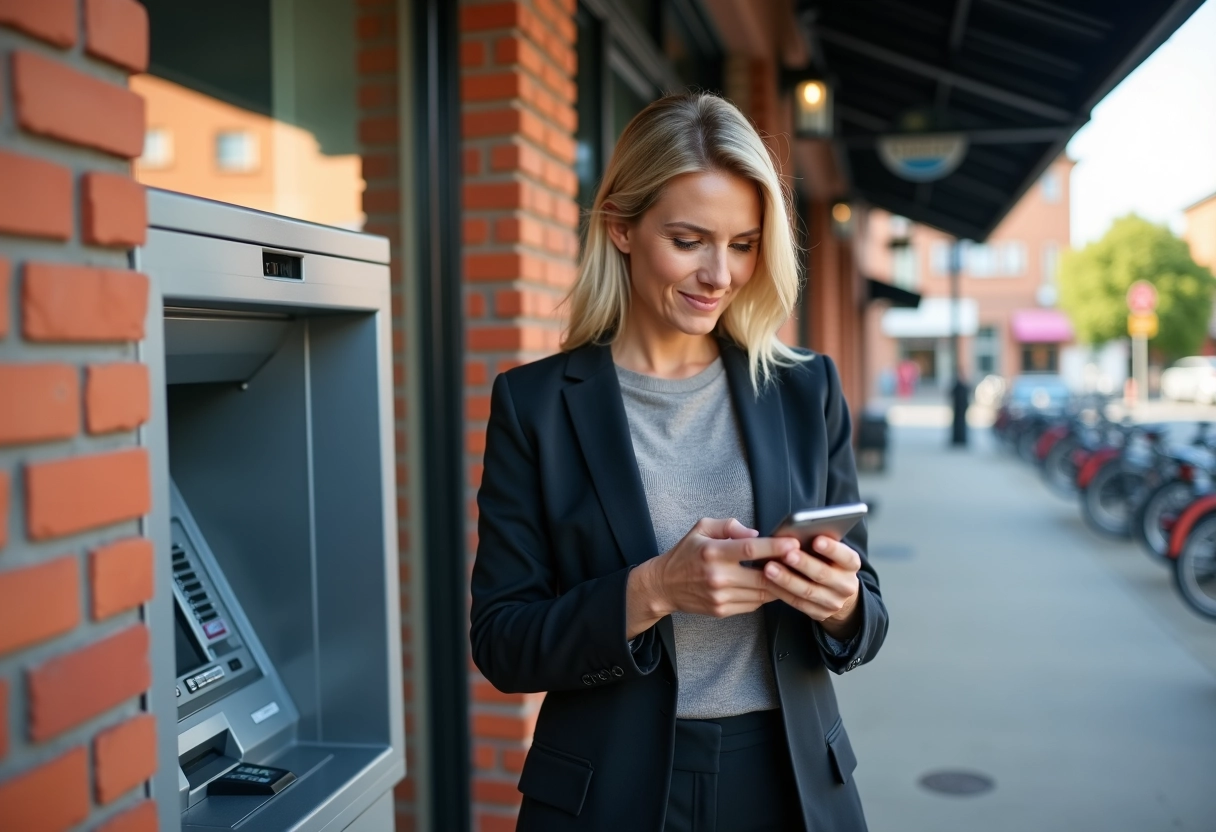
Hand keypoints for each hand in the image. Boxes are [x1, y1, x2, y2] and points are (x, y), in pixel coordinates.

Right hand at [625, 518, 796, 637]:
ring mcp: (721, 597)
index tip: (794, 544)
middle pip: (763, 577)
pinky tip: (770, 585)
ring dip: (779, 585)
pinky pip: (753, 604)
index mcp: (713, 552)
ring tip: (790, 574)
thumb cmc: (685, 554)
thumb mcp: (701, 528)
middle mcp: (718, 576)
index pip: (751, 549)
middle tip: (801, 561)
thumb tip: (756, 534)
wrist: (664, 586)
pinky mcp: (722, 610)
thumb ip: (729, 526)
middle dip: (786, 570)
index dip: (775, 548)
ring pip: (762, 594)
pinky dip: (764, 595)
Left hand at [761, 536, 861, 639]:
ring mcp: (833, 602)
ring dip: (786, 579)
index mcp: (851, 565)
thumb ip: (819, 543)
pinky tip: (768, 582)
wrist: (838, 593)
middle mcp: (846, 585)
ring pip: (808, 591)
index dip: (832, 549)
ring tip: (770, 568)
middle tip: (787, 554)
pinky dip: (781, 591)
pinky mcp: (819, 613)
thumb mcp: (831, 552)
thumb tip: (796, 532)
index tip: (816, 540)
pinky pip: (797, 603)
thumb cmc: (828, 563)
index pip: (846, 556)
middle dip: (803, 564)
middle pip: (823, 574)